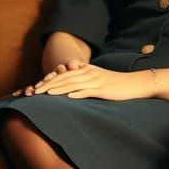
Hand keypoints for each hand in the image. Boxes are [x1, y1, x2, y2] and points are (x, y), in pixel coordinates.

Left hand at [14, 62, 151, 100]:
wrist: (134, 83)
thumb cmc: (114, 82)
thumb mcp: (96, 77)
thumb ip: (82, 78)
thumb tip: (68, 87)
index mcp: (84, 69)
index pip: (62, 75)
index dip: (48, 80)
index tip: (35, 87)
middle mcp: (87, 73)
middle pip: (63, 79)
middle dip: (47, 85)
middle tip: (34, 92)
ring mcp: (95, 80)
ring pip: (72, 84)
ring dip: (58, 89)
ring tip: (45, 94)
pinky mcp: (103, 89)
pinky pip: (88, 91)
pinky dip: (78, 93)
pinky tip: (69, 98)